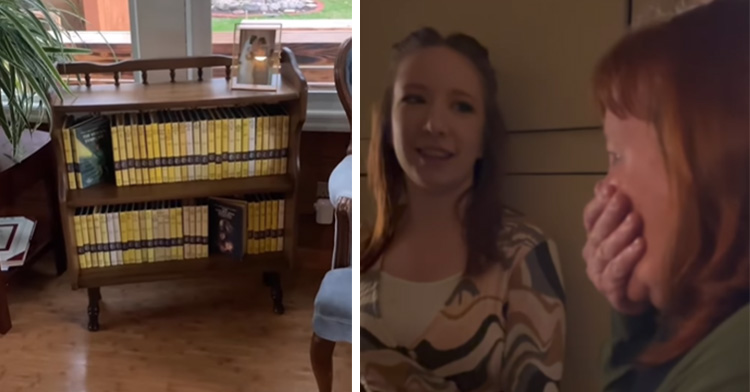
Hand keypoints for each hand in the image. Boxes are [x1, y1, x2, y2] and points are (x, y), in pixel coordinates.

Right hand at [582, 181, 648, 314]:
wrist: (653, 294)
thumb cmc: (643, 255)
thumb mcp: (634, 225)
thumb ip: (620, 206)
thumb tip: (607, 181)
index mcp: (595, 236)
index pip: (590, 217)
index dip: (599, 203)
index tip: (612, 187)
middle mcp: (592, 254)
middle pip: (597, 232)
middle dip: (610, 215)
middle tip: (624, 199)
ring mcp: (599, 274)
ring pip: (604, 252)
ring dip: (619, 235)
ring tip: (635, 220)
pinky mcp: (610, 292)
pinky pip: (614, 274)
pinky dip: (626, 259)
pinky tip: (639, 246)